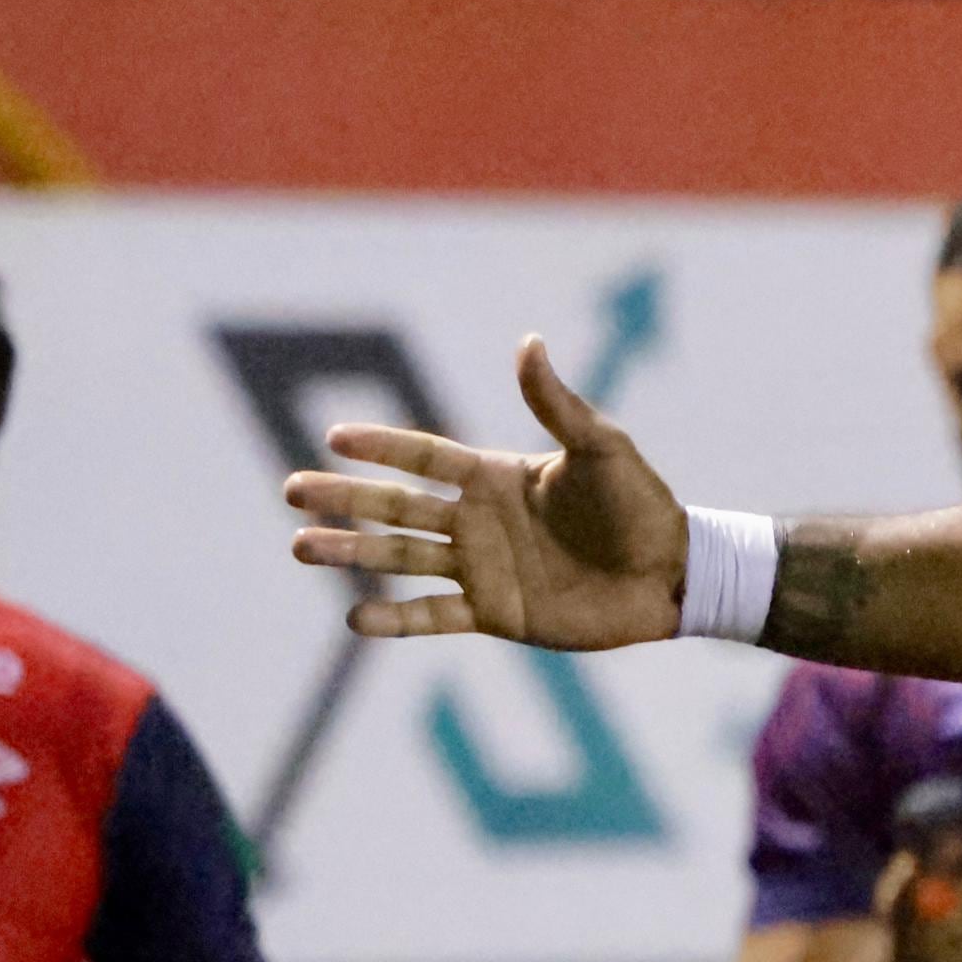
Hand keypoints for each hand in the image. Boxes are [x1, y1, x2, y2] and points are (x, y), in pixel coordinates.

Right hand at [283, 336, 692, 647]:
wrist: (672, 574)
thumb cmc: (642, 506)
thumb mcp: (601, 449)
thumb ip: (557, 404)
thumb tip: (528, 343)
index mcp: (495, 477)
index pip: (423, 457)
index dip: (380, 447)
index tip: (332, 437)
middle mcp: (478, 520)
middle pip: (396, 506)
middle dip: (343, 498)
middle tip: (290, 490)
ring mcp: (482, 567)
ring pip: (400, 558)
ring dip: (350, 552)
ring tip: (300, 546)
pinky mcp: (496, 612)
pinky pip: (435, 616)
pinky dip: (396, 619)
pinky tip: (354, 618)